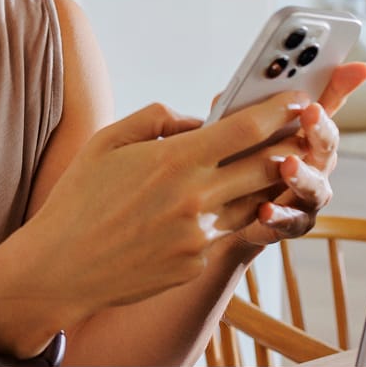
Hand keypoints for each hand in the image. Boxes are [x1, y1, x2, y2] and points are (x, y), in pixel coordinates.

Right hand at [18, 93, 311, 325]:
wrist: (62, 266)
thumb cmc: (80, 198)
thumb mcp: (108, 141)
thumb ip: (157, 119)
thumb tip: (198, 122)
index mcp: (174, 159)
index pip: (245, 128)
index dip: (279, 111)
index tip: (298, 99)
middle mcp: (195, 197)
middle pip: (267, 166)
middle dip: (290, 146)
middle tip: (303, 134)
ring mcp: (200, 236)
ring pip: (257, 203)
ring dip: (271, 184)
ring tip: (278, 168)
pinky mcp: (197, 264)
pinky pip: (229, 233)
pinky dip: (236, 217)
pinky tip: (231, 207)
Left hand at [233, 61, 365, 247]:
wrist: (216, 217)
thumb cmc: (231, 163)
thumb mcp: (229, 127)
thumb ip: (238, 108)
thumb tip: (239, 88)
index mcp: (301, 134)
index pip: (326, 104)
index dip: (342, 85)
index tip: (356, 67)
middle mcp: (312, 163)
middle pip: (326, 145)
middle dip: (321, 127)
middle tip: (312, 112)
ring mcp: (304, 195)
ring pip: (316, 186)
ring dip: (304, 175)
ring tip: (288, 165)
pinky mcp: (288, 223)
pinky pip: (290, 221)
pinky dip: (279, 215)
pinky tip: (265, 209)